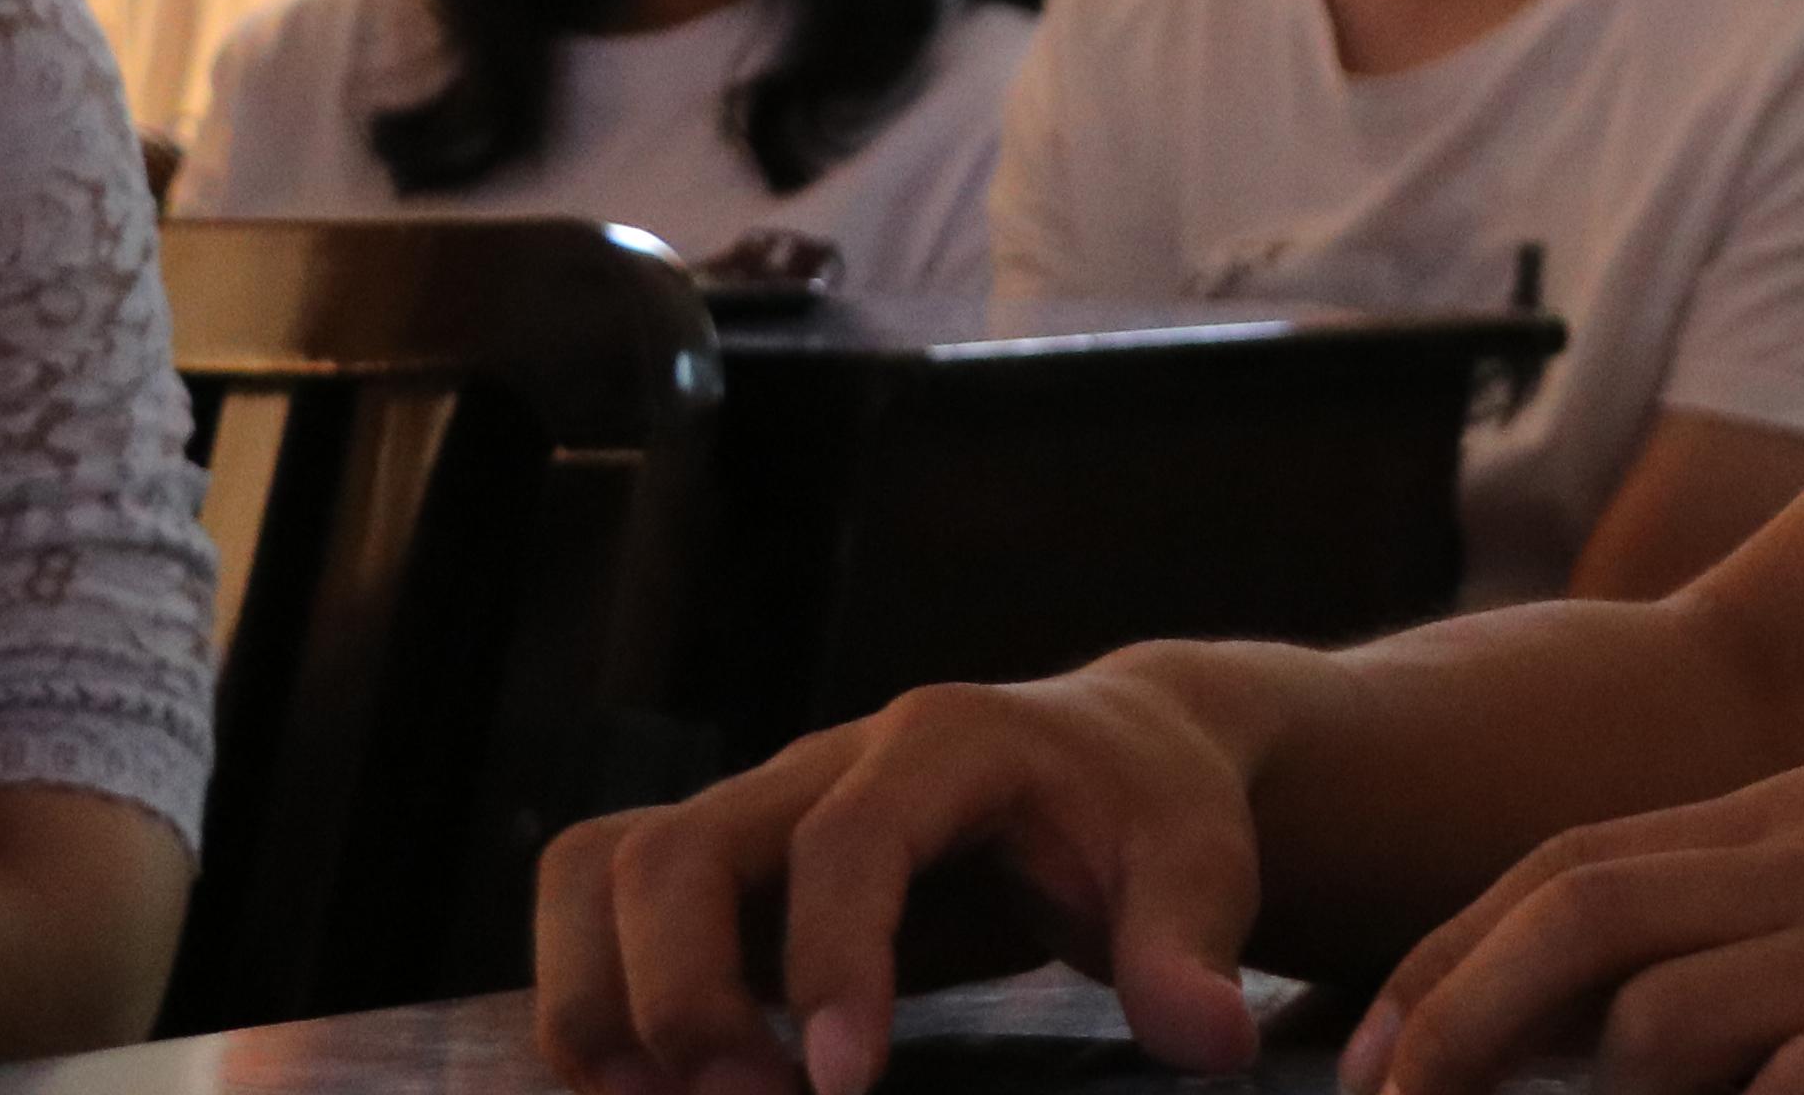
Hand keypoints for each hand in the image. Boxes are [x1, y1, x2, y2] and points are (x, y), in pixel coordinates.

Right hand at [536, 661, 1280, 1094]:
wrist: (1116, 751)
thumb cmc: (1150, 812)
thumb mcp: (1198, 866)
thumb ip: (1193, 948)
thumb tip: (1212, 1041)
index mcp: (947, 742)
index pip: (848, 842)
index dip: (829, 963)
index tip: (841, 1090)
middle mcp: (824, 760)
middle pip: (673, 852)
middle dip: (681, 1000)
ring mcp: (757, 808)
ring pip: (601, 870)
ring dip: (603, 1006)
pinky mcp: (721, 867)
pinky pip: (596, 906)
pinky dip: (591, 1003)